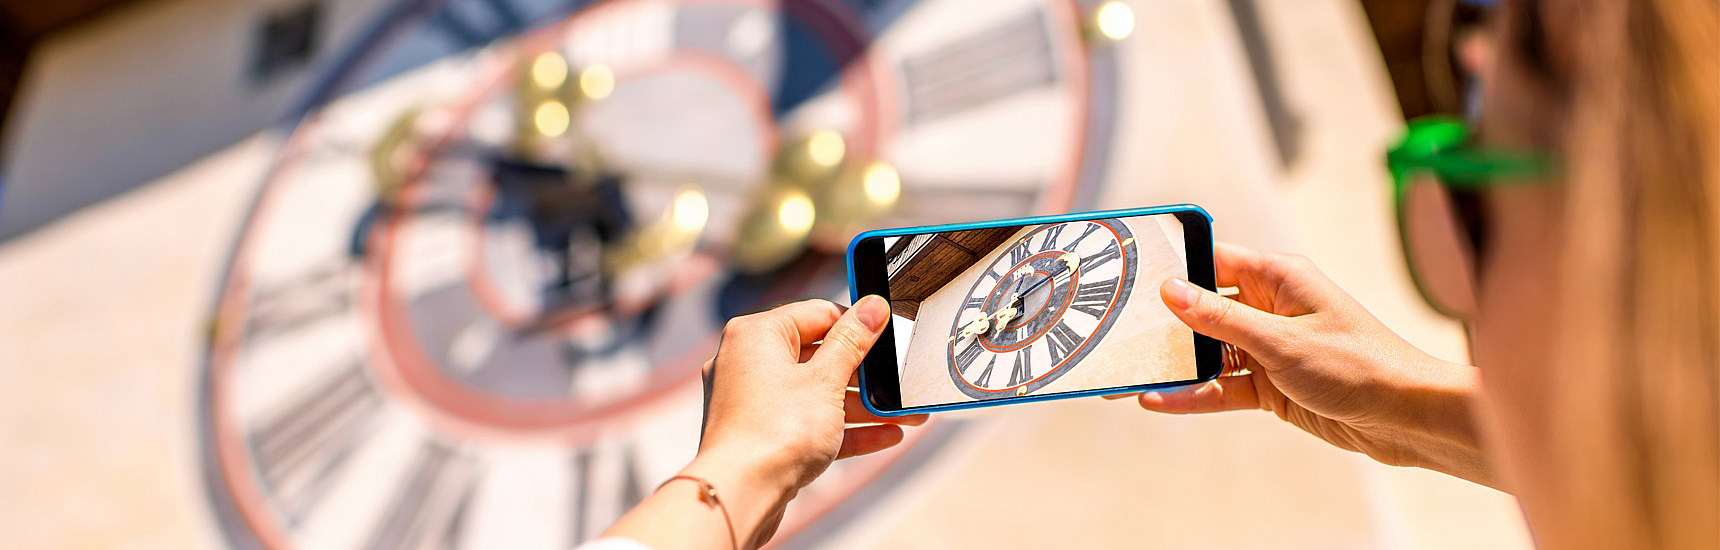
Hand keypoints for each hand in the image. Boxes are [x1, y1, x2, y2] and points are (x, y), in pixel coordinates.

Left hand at [606, 296, 926, 549]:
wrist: (740, 495)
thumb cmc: (775, 431)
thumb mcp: (826, 380)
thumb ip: (853, 342)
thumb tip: (873, 307)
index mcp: (756, 335)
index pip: (816, 314)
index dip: (856, 325)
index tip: (888, 337)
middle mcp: (748, 363)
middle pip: (818, 358)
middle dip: (866, 377)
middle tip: (900, 385)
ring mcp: (752, 403)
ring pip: (816, 395)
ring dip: (863, 407)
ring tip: (905, 416)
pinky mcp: (761, 437)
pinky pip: (807, 424)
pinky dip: (842, 429)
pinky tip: (885, 436)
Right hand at [1139, 243, 1491, 485]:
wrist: (1408, 418)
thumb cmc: (1360, 365)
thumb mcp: (1282, 341)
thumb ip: (1222, 319)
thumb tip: (1170, 291)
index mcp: (1278, 278)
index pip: (1212, 259)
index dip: (1172, 263)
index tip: (1128, 269)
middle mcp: (1270, 308)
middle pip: (1202, 309)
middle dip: (1162, 322)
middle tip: (1115, 330)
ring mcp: (1268, 348)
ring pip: (1207, 351)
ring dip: (1174, 363)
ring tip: (1126, 372)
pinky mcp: (1270, 385)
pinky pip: (1221, 386)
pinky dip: (1193, 394)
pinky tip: (1158, 400)